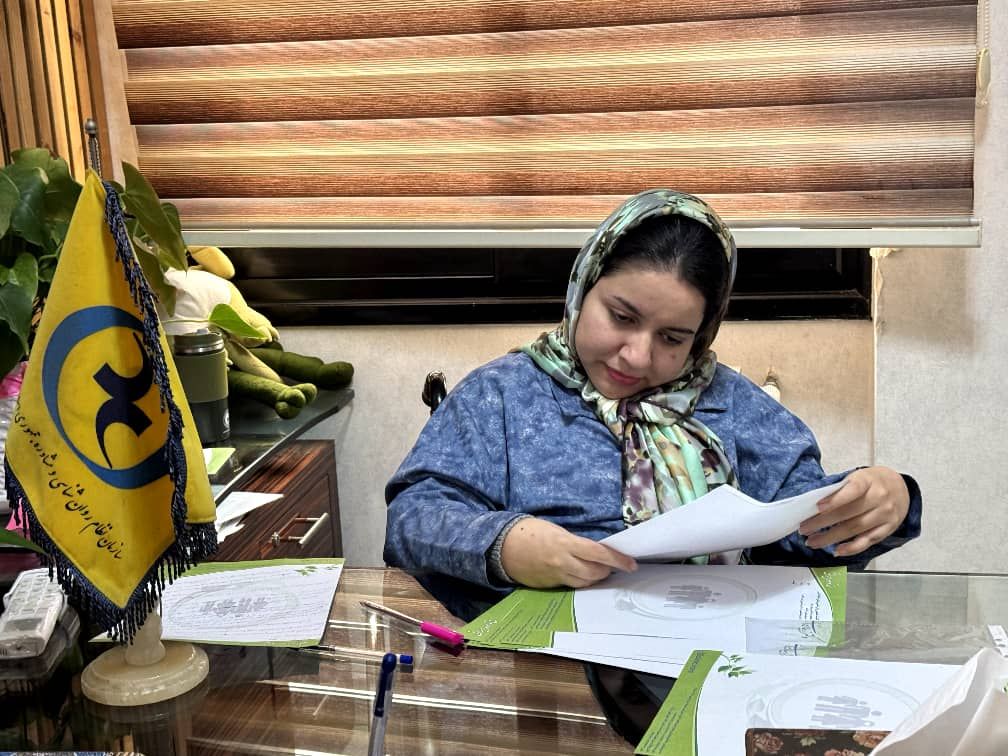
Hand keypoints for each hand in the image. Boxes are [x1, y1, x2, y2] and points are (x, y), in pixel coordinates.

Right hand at [501, 517, 636, 588]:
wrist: (501, 547)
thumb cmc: (528, 531)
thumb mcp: (555, 530)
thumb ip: (574, 542)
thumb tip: (592, 551)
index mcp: (565, 544)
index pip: (599, 554)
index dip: (618, 560)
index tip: (631, 564)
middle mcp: (562, 563)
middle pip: (595, 573)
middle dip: (608, 570)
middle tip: (614, 565)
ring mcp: (556, 577)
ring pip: (585, 583)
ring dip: (596, 577)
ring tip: (600, 571)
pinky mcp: (549, 586)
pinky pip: (571, 586)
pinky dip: (580, 581)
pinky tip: (582, 575)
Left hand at [799, 467, 909, 556]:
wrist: (901, 488)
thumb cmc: (871, 482)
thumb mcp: (858, 477)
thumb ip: (840, 488)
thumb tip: (813, 502)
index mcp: (868, 480)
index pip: (852, 489)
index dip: (835, 499)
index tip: (817, 507)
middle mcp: (879, 498)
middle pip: (849, 513)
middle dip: (823, 522)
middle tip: (804, 529)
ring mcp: (885, 515)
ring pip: (855, 529)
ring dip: (831, 537)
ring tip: (812, 541)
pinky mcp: (888, 529)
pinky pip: (868, 541)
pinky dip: (851, 548)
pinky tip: (836, 551)